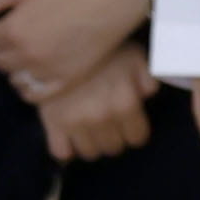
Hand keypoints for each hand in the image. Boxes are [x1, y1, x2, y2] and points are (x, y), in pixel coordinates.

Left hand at [0, 0, 157, 103]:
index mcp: (12, 29)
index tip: (12, 23)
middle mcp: (26, 53)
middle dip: (7, 49)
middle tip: (25, 38)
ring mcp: (46, 70)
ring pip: (15, 78)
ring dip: (19, 68)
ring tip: (34, 55)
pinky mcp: (67, 81)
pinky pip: (35, 95)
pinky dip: (31, 88)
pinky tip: (38, 76)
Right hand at [45, 43, 157, 168]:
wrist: (57, 45)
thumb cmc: (101, 52)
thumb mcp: (134, 57)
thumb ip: (148, 79)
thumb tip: (146, 96)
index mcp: (125, 104)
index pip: (137, 138)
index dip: (135, 131)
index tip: (128, 123)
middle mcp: (101, 118)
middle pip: (114, 148)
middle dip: (114, 137)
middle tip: (108, 123)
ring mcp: (75, 123)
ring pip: (90, 153)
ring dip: (92, 143)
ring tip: (90, 129)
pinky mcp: (51, 123)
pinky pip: (61, 152)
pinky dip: (67, 148)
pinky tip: (69, 136)